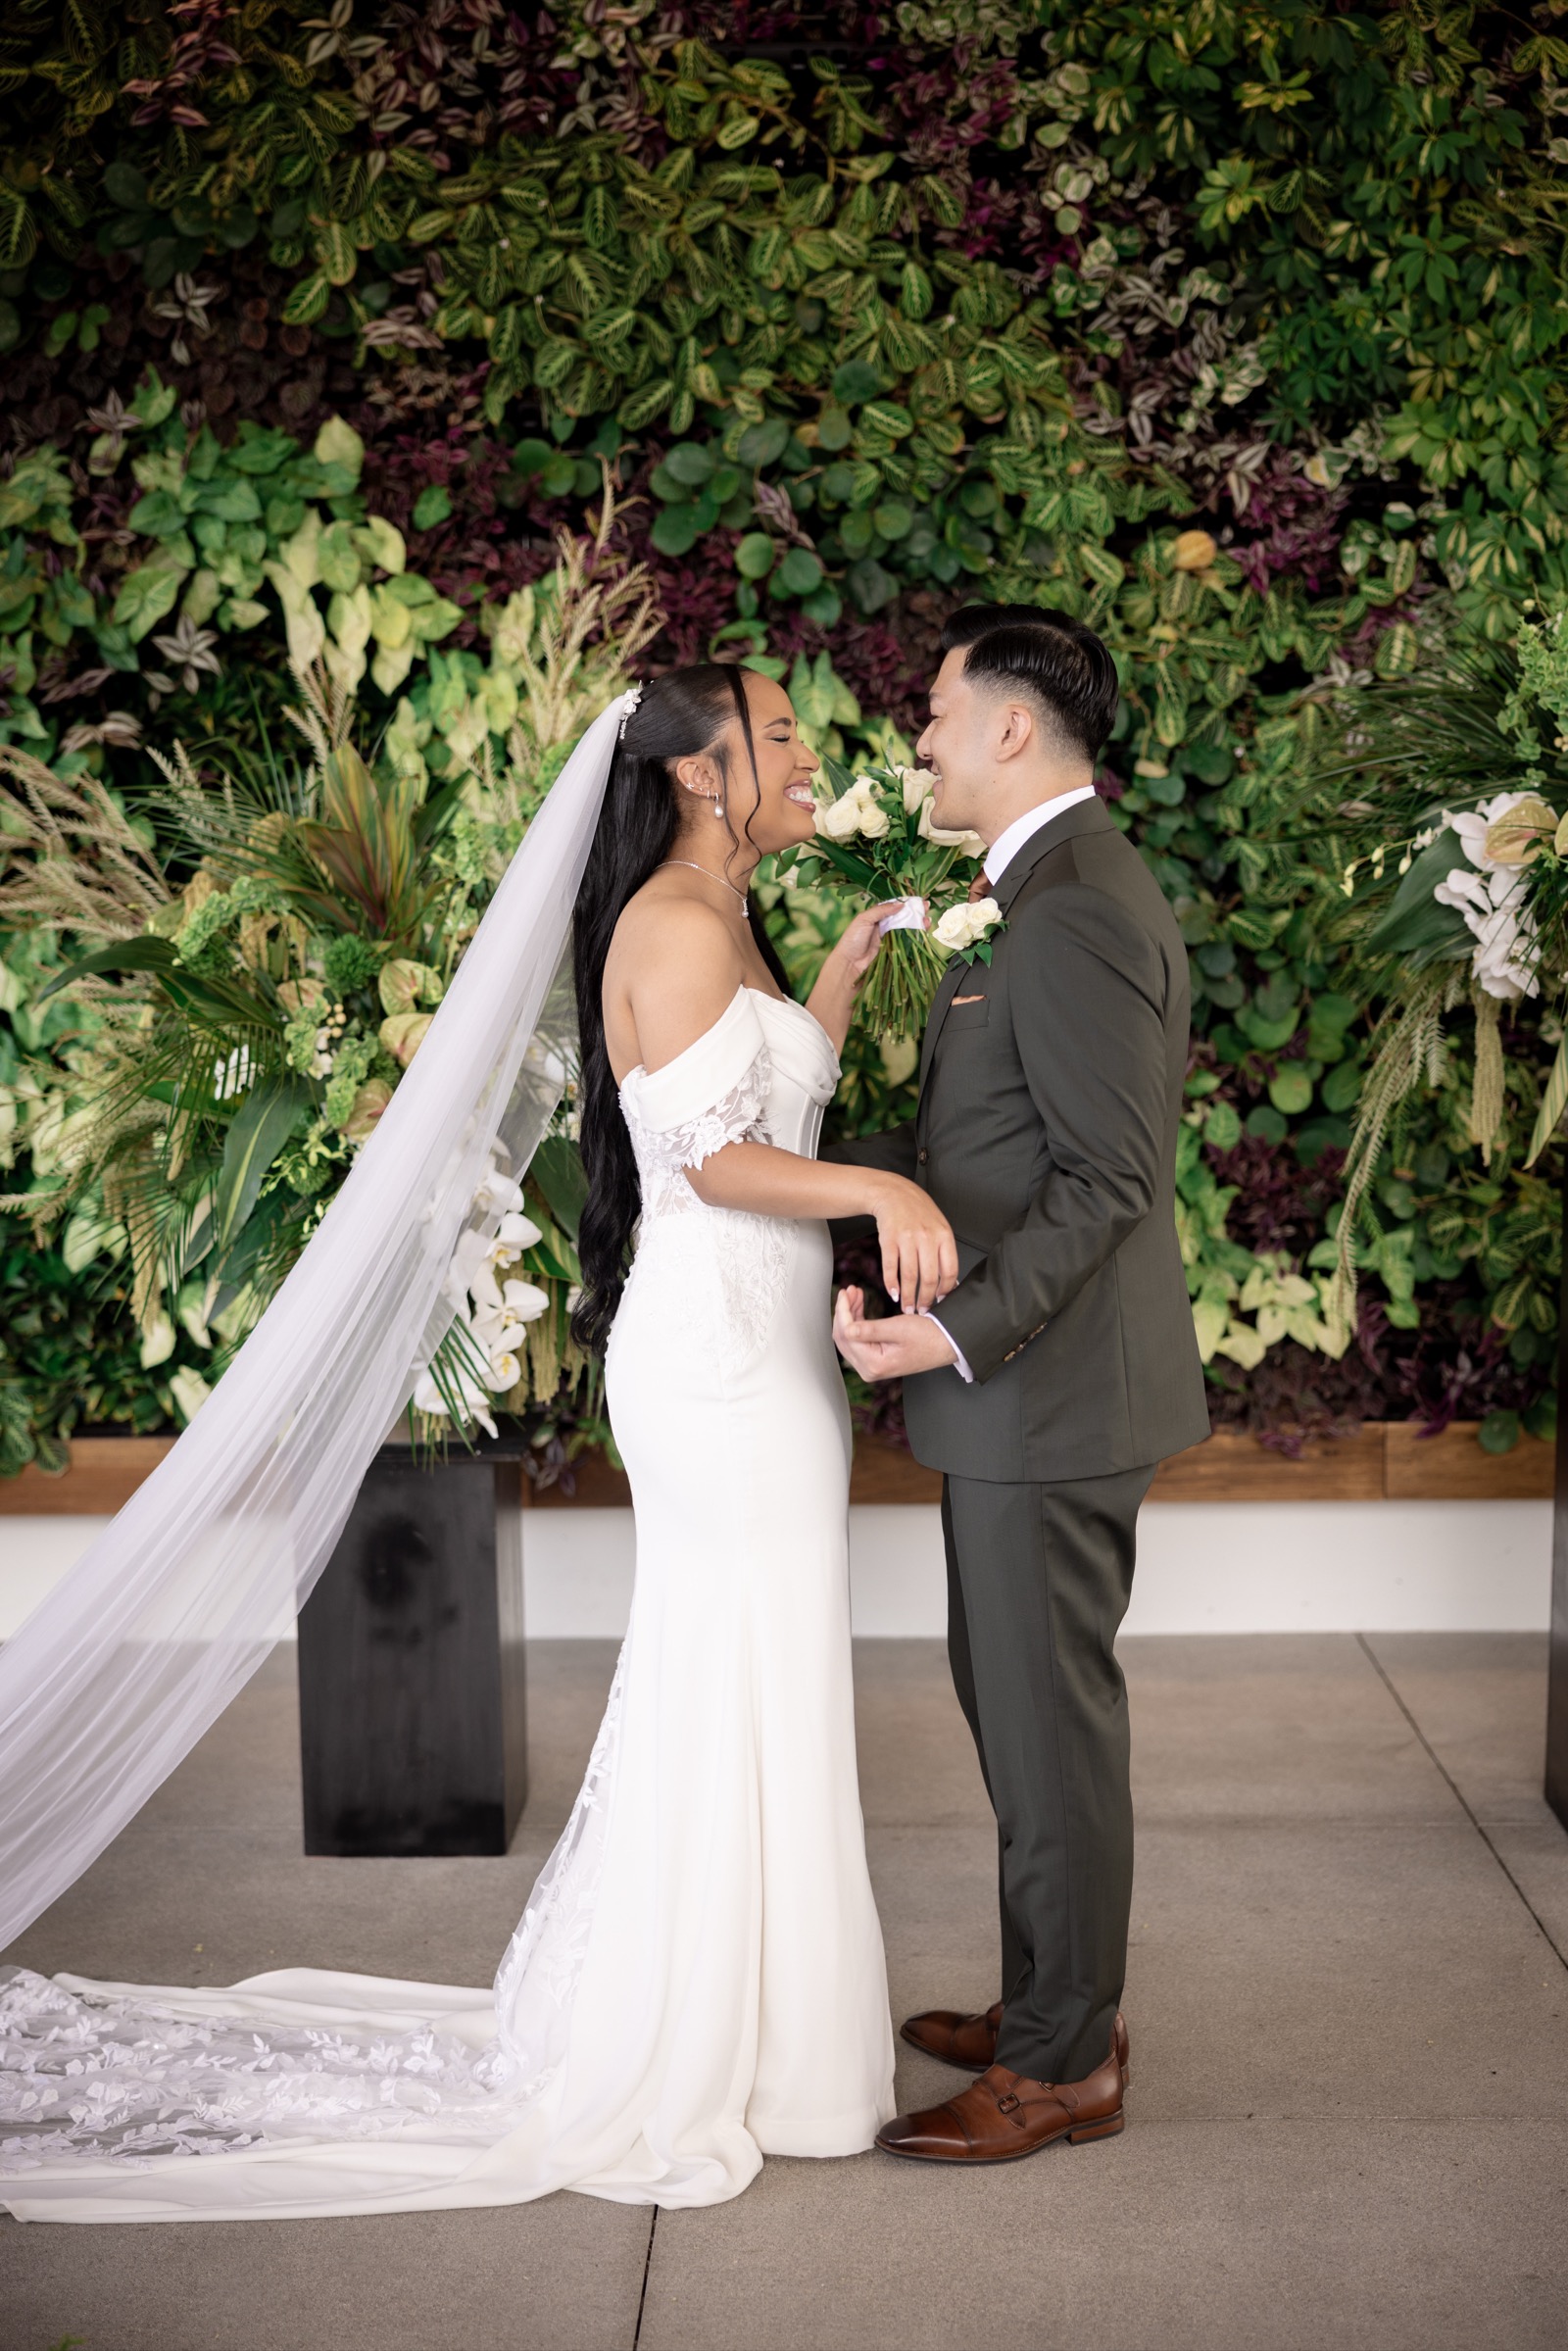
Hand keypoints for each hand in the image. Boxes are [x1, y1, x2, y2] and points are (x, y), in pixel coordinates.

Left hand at [831, 899, 926, 987]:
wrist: (849, 964)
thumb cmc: (852, 940)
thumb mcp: (864, 919)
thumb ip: (881, 910)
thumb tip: (901, 904)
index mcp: (876, 915)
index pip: (894, 906)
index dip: (906, 902)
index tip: (918, 899)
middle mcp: (884, 925)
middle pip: (903, 916)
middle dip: (915, 911)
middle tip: (926, 906)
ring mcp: (890, 937)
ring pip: (907, 927)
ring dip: (918, 922)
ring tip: (927, 918)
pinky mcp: (894, 949)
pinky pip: (907, 940)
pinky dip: (916, 934)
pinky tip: (924, 929)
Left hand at [834, 1287, 958, 1382]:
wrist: (946, 1344)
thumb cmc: (928, 1336)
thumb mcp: (898, 1328)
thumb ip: (869, 1330)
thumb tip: (846, 1328)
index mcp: (874, 1364)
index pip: (847, 1335)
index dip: (843, 1311)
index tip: (845, 1292)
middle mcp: (869, 1370)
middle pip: (844, 1338)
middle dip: (844, 1312)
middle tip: (849, 1291)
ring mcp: (871, 1366)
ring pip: (849, 1337)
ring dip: (850, 1314)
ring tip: (856, 1294)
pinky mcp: (875, 1360)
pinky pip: (859, 1339)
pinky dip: (857, 1321)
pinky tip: (860, 1305)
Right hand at [867, 1173, 957, 1312]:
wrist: (894, 1194)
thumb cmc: (920, 1213)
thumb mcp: (940, 1227)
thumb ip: (945, 1253)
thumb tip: (949, 1284)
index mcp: (944, 1236)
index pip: (949, 1271)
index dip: (945, 1291)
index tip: (940, 1301)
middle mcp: (926, 1238)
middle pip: (928, 1278)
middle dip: (925, 1300)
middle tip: (923, 1311)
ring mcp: (906, 1239)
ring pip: (909, 1277)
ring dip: (908, 1297)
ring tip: (907, 1308)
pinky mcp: (888, 1240)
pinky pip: (891, 1268)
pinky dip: (891, 1284)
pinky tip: (894, 1294)